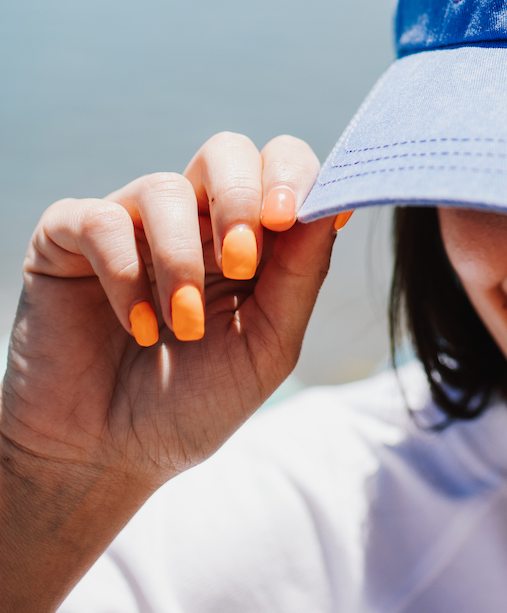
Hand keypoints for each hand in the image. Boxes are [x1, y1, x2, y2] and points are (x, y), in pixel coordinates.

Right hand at [5, 132, 336, 481]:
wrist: (106, 460)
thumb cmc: (192, 405)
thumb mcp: (266, 347)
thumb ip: (300, 277)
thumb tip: (333, 207)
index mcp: (248, 236)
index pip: (281, 166)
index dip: (294, 177)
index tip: (292, 218)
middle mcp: (191, 219)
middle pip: (227, 152)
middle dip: (241, 197)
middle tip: (242, 262)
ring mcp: (130, 224)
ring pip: (165, 187)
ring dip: (181, 259)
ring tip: (181, 325)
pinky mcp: (67, 240)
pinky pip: (101, 220)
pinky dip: (125, 274)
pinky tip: (136, 326)